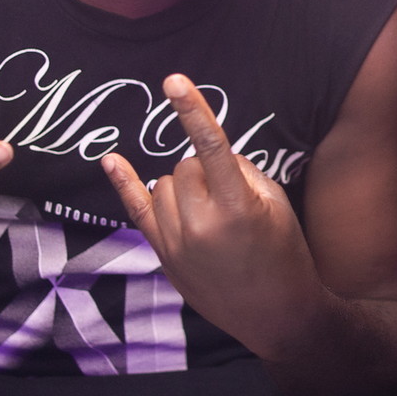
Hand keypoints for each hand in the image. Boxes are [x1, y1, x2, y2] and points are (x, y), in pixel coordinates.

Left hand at [104, 73, 323, 359]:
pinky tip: (112, 161)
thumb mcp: (276, 203)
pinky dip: (125, 184)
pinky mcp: (163, 257)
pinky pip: (137, 212)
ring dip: (185, 186)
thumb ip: (241, 172)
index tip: (174, 80)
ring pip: (163, 185)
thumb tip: (210, 155)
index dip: (192, 110)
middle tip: (232, 198)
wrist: (277, 315)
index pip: (210, 147)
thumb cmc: (285, 254)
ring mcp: (176, 244)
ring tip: (213, 213)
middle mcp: (200, 225)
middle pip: (186, 166)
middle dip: (206, 170)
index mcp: (237, 208)